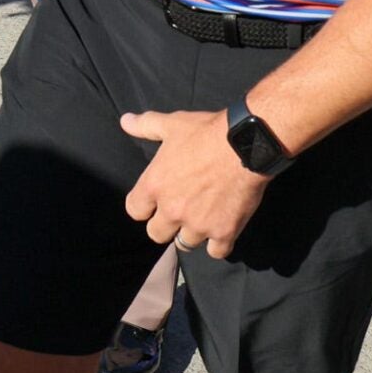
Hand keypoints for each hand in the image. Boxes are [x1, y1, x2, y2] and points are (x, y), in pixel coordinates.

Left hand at [118, 109, 269, 258]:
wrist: (246, 144)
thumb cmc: (206, 132)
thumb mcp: (172, 124)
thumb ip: (146, 125)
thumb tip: (125, 121)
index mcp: (155, 186)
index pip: (135, 211)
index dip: (144, 206)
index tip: (154, 201)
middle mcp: (172, 210)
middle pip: (157, 234)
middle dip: (166, 225)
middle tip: (180, 211)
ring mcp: (198, 224)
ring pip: (186, 244)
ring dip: (193, 233)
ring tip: (203, 218)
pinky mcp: (224, 232)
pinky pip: (216, 251)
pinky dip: (219, 243)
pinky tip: (223, 229)